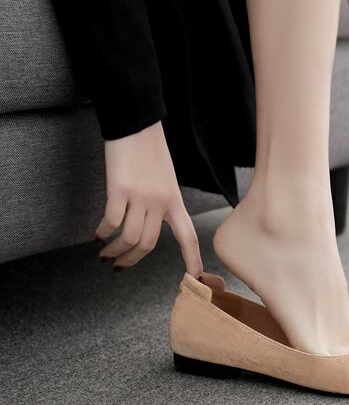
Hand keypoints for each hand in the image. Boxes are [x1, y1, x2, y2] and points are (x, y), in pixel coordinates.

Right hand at [95, 122, 202, 275]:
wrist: (136, 124)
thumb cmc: (148, 151)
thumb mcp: (164, 179)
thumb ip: (161, 202)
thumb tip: (149, 225)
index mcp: (174, 201)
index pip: (188, 237)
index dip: (193, 260)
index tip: (197, 280)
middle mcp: (160, 202)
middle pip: (149, 244)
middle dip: (132, 259)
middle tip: (118, 266)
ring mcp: (141, 196)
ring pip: (129, 238)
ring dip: (114, 251)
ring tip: (104, 254)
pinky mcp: (120, 189)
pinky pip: (111, 222)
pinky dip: (102, 234)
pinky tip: (97, 236)